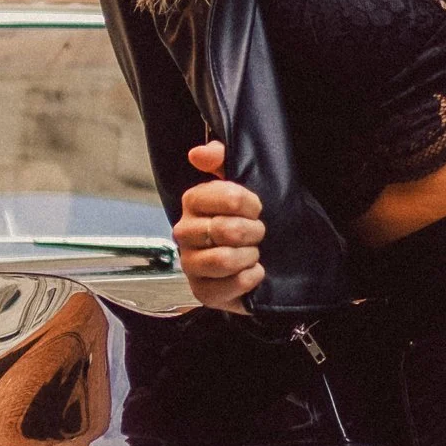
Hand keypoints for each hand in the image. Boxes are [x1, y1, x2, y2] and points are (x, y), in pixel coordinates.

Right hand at [177, 141, 265, 309]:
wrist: (261, 256)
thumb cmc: (246, 218)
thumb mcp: (240, 180)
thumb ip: (221, 157)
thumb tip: (198, 153)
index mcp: (193, 202)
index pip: (223, 196)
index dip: (248, 203)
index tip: (256, 208)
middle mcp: (185, 232)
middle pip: (224, 230)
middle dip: (253, 232)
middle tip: (258, 232)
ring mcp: (191, 264)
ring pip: (222, 260)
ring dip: (249, 256)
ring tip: (254, 253)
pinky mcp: (202, 291)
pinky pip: (229, 286)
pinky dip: (250, 278)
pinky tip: (254, 272)